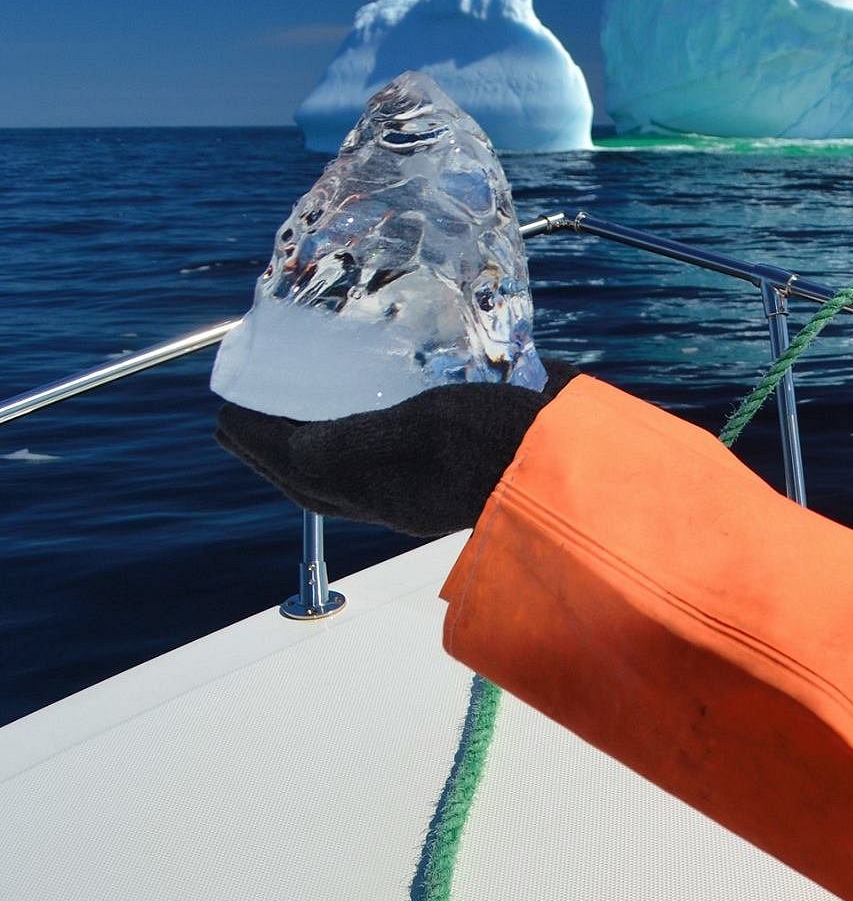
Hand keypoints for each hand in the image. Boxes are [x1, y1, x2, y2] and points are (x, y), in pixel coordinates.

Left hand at [216, 360, 581, 538]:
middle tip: (242, 414)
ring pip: (348, 467)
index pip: (297, 465)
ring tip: (294, 411)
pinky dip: (359, 433)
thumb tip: (293, 444)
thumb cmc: (507, 446)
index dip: (256, 439)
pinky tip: (369, 408)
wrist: (582, 466)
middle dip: (272, 446)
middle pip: (313, 474)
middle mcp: (395, 492)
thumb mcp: (428, 428)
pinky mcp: (453, 465)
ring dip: (313, 441)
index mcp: (381, 490)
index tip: (223, 410)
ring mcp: (424, 483)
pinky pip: (385, 453)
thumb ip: (359, 438)